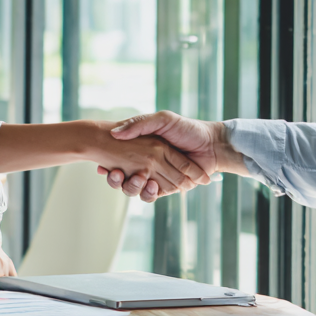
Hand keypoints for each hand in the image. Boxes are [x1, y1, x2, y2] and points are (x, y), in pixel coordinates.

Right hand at [87, 123, 209, 203]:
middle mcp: (149, 163)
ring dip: (129, 186)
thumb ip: (139, 124)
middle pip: (124, 177)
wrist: (212, 144)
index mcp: (145, 147)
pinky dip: (147, 192)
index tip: (102, 165)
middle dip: (115, 178)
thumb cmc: (188, 129)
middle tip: (113, 173)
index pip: (120, 158)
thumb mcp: (162, 119)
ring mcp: (158, 176)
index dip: (109, 165)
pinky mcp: (167, 188)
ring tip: (131, 178)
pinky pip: (152, 195)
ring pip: (135, 188)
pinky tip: (149, 184)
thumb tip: (115, 133)